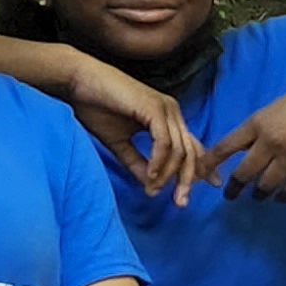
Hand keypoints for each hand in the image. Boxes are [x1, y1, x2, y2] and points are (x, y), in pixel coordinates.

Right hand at [59, 62, 212, 201]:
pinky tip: (150, 175)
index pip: (192, 147)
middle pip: (191, 152)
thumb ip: (137, 163)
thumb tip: (151, 187)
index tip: (207, 189)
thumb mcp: (120, 143)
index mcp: (167, 119)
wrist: (79, 83)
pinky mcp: (155, 108)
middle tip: (180, 202)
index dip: (202, 169)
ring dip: (167, 174)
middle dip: (187, 180)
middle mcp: (172, 112)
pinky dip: (159, 161)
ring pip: (179, 150)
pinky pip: (164, 142)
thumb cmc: (96, 108)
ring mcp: (165, 108)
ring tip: (153, 189)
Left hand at [211, 83, 285, 201]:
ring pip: (266, 184)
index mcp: (258, 122)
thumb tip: (249, 149)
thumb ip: (262, 128)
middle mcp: (269, 140)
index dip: (211, 162)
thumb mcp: (277, 107)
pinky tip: (282, 197)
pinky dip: (284, 196)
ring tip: (260, 196)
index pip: (226, 146)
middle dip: (235, 187)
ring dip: (260, 193)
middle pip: (244, 172)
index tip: (202, 172)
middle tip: (231, 196)